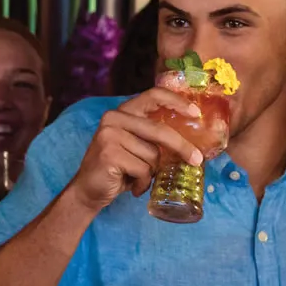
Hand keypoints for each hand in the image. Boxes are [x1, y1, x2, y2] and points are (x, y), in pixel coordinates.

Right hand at [67, 88, 205, 211]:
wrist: (88, 190)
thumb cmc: (118, 169)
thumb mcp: (137, 147)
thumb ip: (154, 138)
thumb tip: (192, 141)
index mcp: (123, 112)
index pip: (153, 95)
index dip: (177, 101)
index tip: (195, 113)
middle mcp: (114, 118)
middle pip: (159, 130)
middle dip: (182, 147)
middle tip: (197, 160)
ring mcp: (110, 135)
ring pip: (152, 155)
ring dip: (152, 172)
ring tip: (139, 178)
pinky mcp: (109, 154)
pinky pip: (143, 169)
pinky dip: (143, 182)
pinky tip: (133, 185)